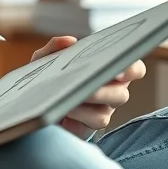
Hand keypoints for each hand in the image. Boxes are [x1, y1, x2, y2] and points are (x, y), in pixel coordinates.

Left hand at [31, 36, 145, 138]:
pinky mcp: (89, 127)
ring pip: (106, 112)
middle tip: (89, 85)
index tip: (119, 69)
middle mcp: (111, 92)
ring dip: (89, 105)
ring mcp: (102, 111)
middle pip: (122, 94)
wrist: (34, 104)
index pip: (133, 69)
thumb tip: (69, 41)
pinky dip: (79, 116)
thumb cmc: (49, 77)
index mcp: (108, 70)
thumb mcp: (46, 59)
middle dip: (105, 90)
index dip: (132, 69)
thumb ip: (56, 47)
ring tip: (71, 98)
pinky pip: (93, 123)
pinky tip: (65, 109)